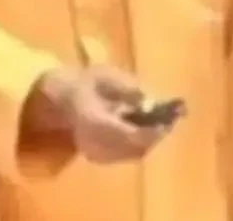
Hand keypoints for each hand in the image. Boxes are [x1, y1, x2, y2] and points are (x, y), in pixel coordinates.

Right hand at [34, 65, 168, 163]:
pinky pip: (127, 155)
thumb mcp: (103, 74)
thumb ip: (126, 87)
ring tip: (164, 121)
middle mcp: (93, 141)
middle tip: (173, 117)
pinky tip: (148, 128)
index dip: (150, 130)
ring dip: (151, 139)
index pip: (126, 133)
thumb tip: (149, 100)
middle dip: (155, 133)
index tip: (168, 119)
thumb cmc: (83, 82)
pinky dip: (141, 143)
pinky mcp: (99, 158)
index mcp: (92, 119)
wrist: (59, 100)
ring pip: (133, 153)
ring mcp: (95, 153)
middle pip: (133, 147)